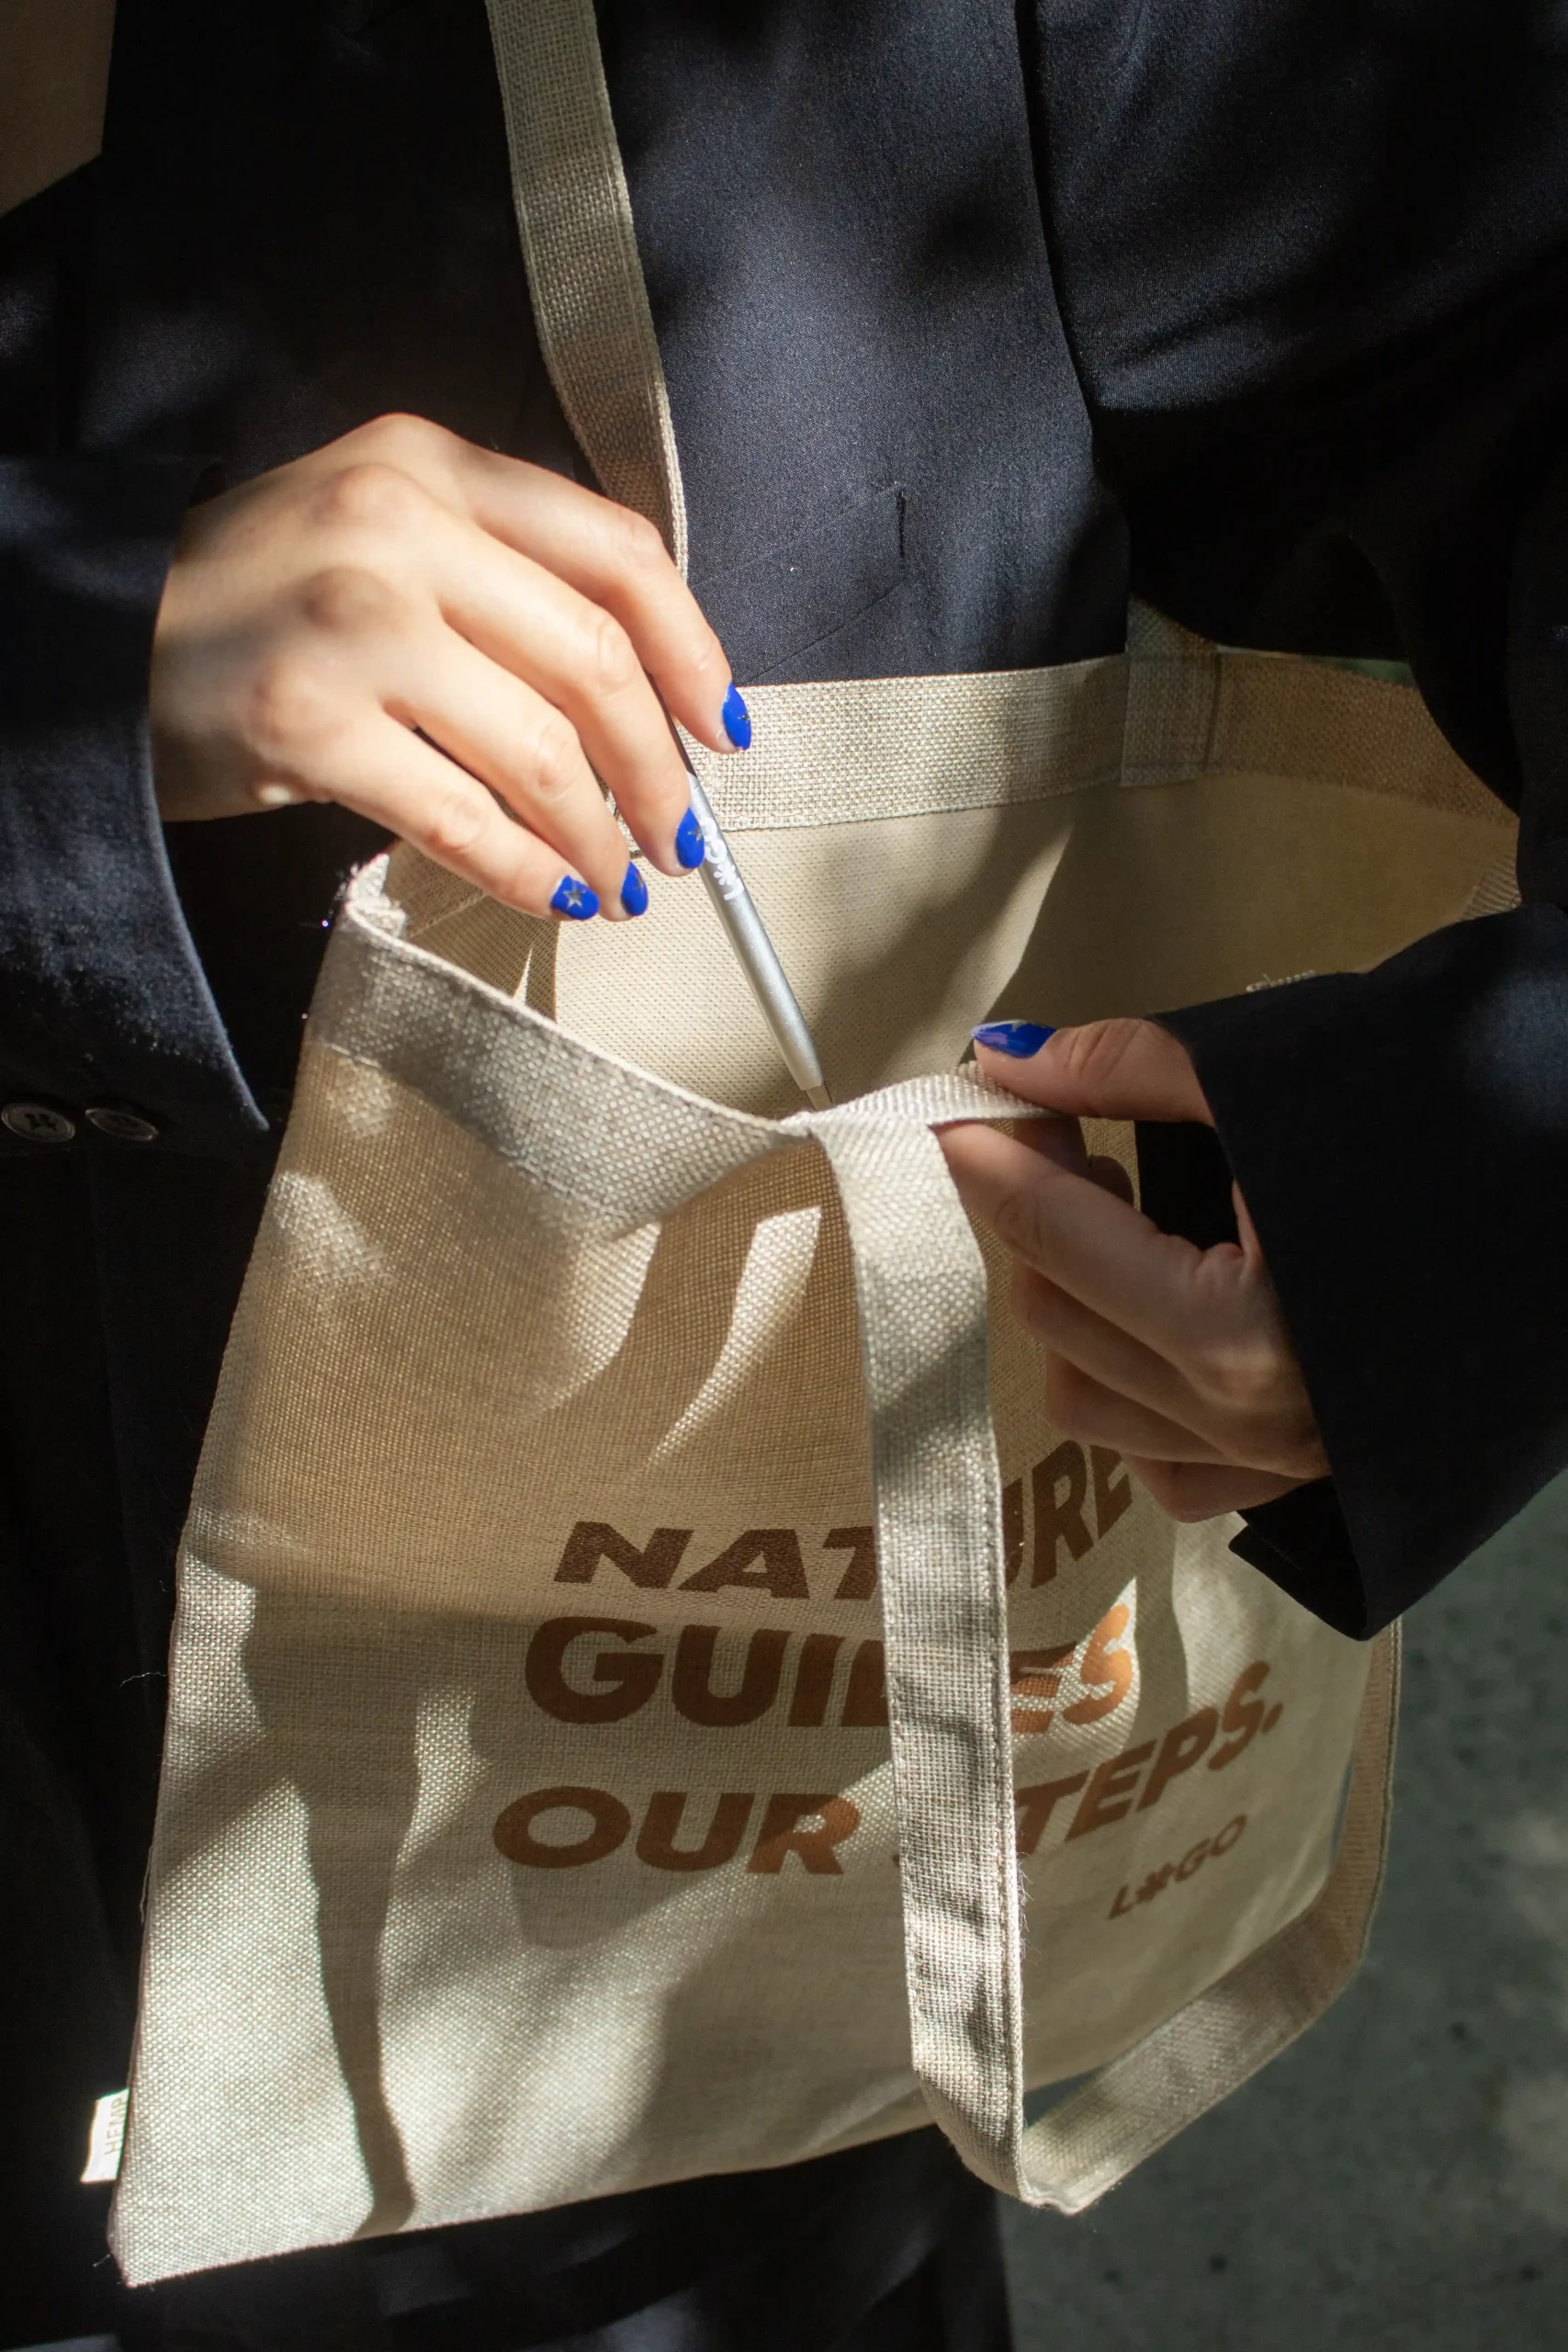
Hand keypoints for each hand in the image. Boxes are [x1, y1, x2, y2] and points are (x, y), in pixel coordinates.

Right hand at [150, 413, 747, 920]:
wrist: (89, 639)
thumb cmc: (251, 601)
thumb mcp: (372, 531)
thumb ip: (493, 573)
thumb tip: (637, 694)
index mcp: (430, 464)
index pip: (618, 550)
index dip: (694, 650)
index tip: (722, 729)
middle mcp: (395, 526)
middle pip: (596, 661)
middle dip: (659, 771)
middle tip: (680, 839)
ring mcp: (348, 623)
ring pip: (541, 750)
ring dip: (600, 835)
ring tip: (617, 880)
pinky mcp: (303, 723)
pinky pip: (461, 817)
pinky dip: (524, 870)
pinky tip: (549, 893)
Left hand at [938, 1018, 1326, 1522]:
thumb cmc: (1452, 1116)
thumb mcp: (1281, 1075)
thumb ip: (1130, 1071)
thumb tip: (1014, 1057)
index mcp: (1237, 1329)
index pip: (1051, 1235)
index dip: (988, 1159)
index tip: (955, 1108)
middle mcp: (1248, 1418)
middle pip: (1057, 1313)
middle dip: (1033, 1216)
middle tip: (1056, 1132)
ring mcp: (1278, 1460)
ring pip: (1089, 1400)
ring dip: (1070, 1302)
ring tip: (1109, 1216)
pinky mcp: (1304, 1476)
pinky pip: (1162, 1463)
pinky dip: (1130, 1395)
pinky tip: (1154, 1316)